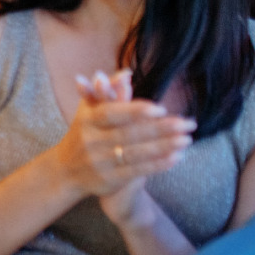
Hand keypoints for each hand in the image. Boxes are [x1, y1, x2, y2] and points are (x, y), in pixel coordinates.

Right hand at [53, 70, 193, 201]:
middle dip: (161, 129)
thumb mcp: (88, 111)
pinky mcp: (110, 180)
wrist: (66, 171)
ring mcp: (101, 162)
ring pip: (136, 153)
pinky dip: (158, 164)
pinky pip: (137, 171)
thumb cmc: (83, 134)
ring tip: (186, 139)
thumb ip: (107, 91)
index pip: (112, 113)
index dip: (135, 111)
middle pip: (130, 134)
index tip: (160, 109)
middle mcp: (92, 141)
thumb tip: (126, 74)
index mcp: (87, 120)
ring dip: (164, 147)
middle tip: (187, 124)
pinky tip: (176, 157)